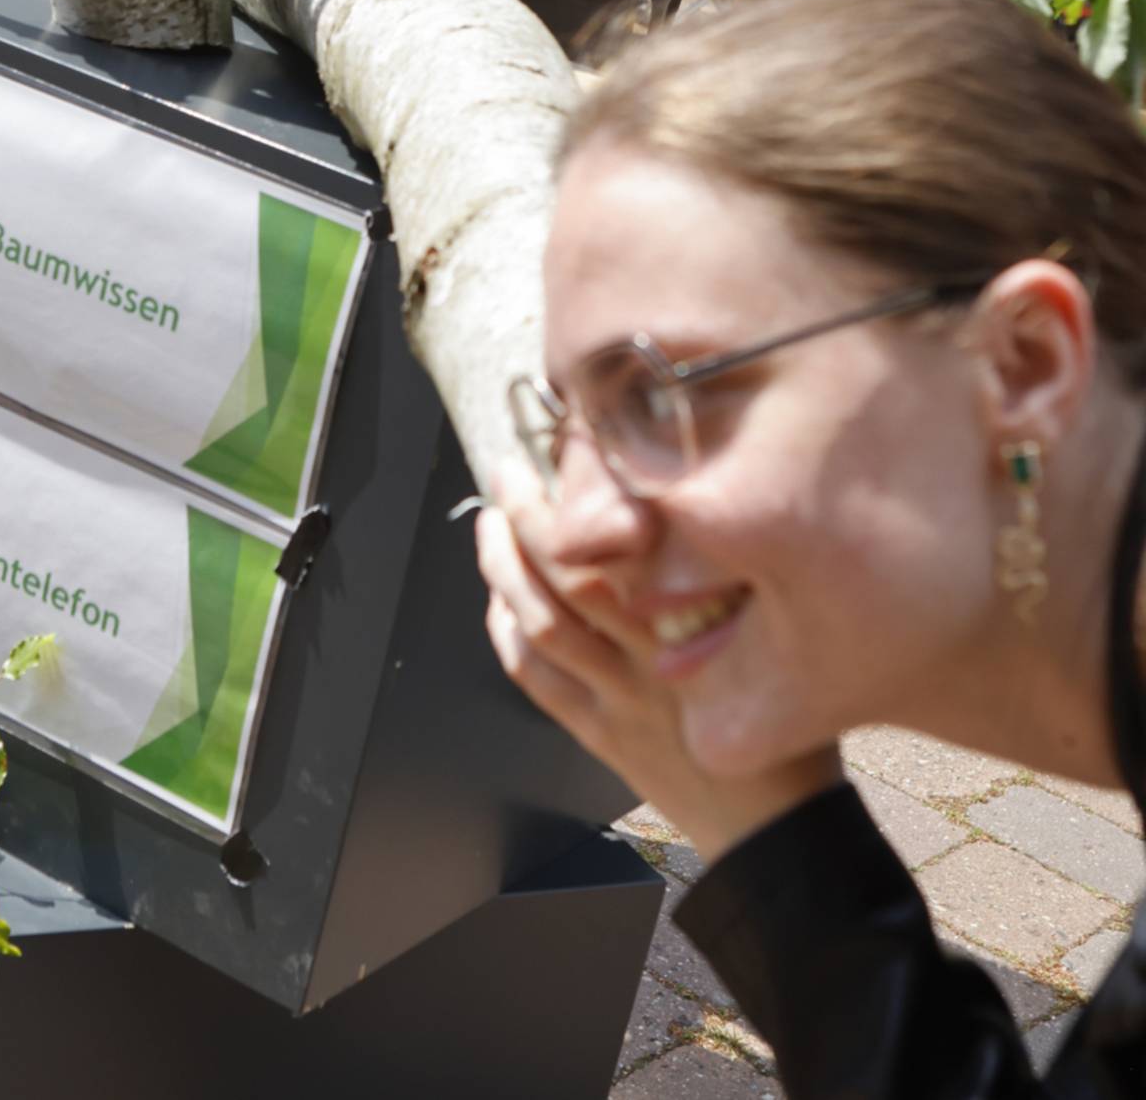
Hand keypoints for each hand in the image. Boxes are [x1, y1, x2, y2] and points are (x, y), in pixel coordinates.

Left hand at [476, 464, 843, 864]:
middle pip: (567, 578)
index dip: (588, 495)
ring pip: (540, 625)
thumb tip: (702, 510)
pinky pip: (536, 680)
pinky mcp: (600, 737)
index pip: (626, 548)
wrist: (780, 839)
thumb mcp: (783, 643)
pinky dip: (506, 634)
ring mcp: (616, 704)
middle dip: (528, 516)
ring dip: (504, 567)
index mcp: (697, 634)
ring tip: (491, 521)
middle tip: (508, 472)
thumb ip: (741, 584)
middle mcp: (647, 664)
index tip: (573, 449)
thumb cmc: (795, 732)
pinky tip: (498, 601)